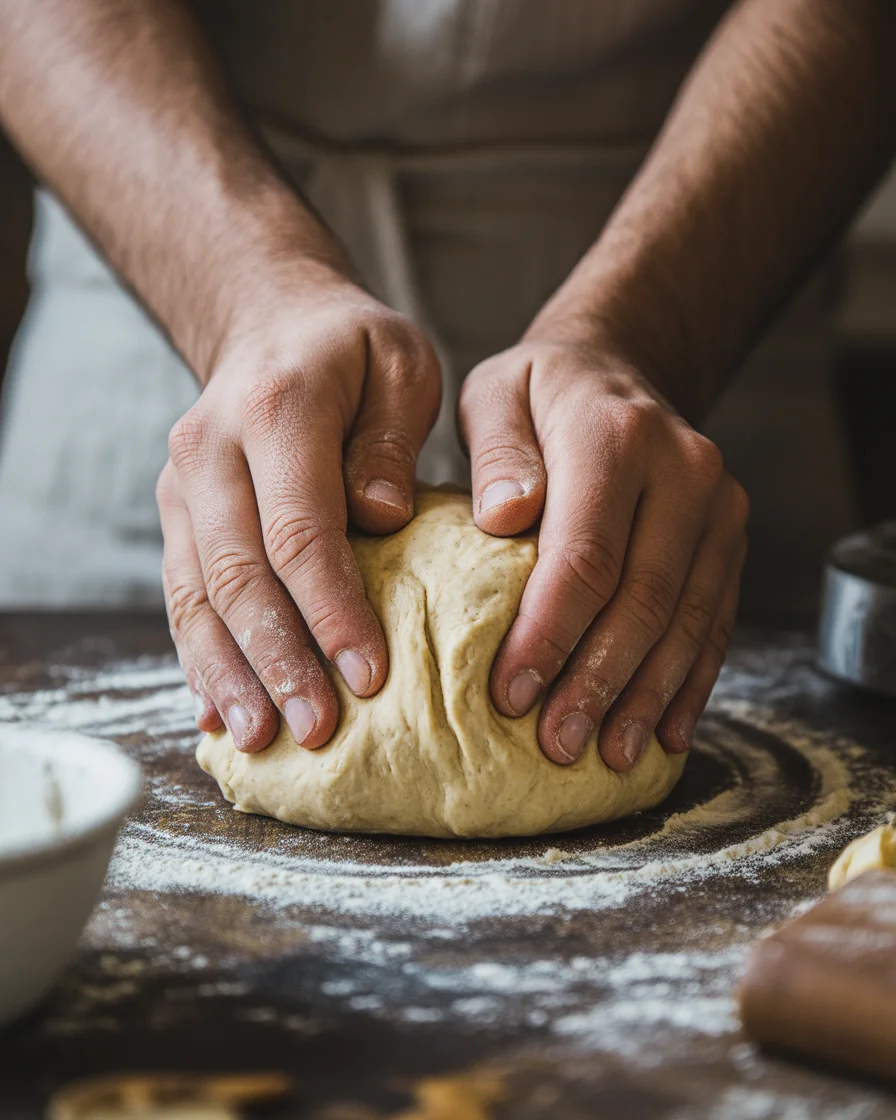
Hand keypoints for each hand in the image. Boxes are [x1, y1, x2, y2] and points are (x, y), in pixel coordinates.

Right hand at [157, 263, 440, 751]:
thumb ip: (392, 441)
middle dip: (278, 662)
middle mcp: (212, 450)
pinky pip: (181, 594)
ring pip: (198, 595)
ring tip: (260, 738)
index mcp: (277, 410)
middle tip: (316, 731)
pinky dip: (199, 655)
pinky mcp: (177, 514)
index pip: (300, 531)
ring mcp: (184, 486)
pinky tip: (216, 708)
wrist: (270, 322)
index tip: (369, 678)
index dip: (332, 611)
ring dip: (229, 674)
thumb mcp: (400, 366)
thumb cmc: (352, 352)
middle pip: (239, 575)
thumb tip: (382, 519)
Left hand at [459, 335, 746, 769]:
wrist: (618, 368)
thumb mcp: (496, 395)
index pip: (585, 556)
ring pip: (686, 620)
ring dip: (647, 695)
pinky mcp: (729, 538)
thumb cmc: (540, 393)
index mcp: (618, 436)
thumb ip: (496, 453)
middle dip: (599, 682)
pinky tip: (665, 730)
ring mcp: (719, 507)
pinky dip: (690, 681)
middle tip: (560, 744)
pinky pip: (715, 620)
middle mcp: (685, 470)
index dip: (549, 634)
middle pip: (643, 599)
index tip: (510, 695)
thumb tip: (504, 517)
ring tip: (610, 754)